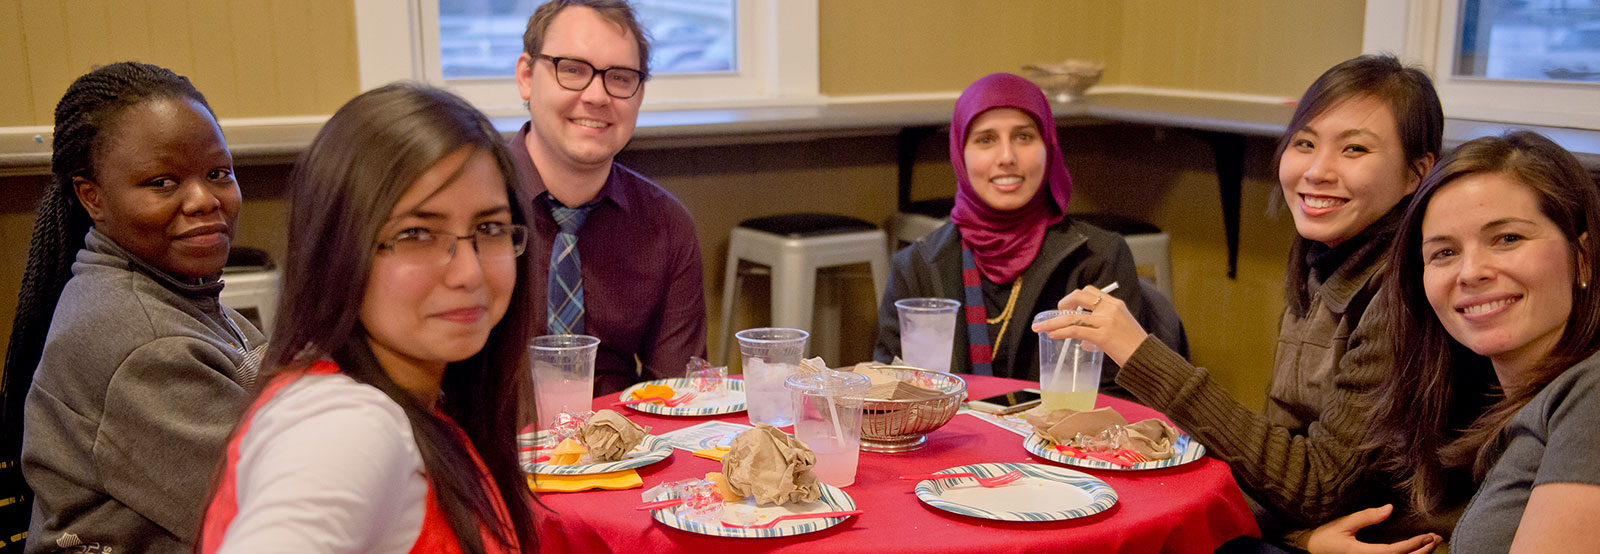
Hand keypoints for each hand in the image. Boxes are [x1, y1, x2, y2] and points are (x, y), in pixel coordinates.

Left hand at [1028, 285, 1145, 364]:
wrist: (1148, 359)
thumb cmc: (1135, 347)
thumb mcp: (1121, 328)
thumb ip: (1102, 328)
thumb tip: (1083, 341)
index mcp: (1116, 305)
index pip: (1091, 292)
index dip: (1075, 297)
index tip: (1067, 306)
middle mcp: (1111, 309)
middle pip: (1080, 297)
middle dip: (1063, 303)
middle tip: (1055, 314)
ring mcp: (1107, 322)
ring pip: (1072, 317)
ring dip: (1052, 322)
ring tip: (1040, 328)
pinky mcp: (1103, 336)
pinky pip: (1075, 331)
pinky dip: (1060, 332)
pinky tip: (1053, 335)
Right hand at [1302, 505, 1439, 553]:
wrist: (1312, 548)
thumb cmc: (1326, 536)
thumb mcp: (1344, 523)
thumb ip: (1366, 516)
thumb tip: (1389, 508)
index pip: (1393, 552)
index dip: (1412, 545)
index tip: (1426, 536)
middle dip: (1422, 551)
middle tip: (1436, 538)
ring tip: (1431, 543)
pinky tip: (1417, 551)